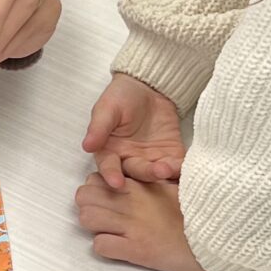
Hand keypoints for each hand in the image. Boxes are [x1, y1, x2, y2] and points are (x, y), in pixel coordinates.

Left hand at [74, 173, 209, 270]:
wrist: (218, 238)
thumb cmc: (202, 211)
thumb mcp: (182, 184)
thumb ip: (163, 174)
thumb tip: (153, 169)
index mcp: (142, 184)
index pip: (98, 176)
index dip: (98, 187)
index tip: (108, 196)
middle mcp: (132, 202)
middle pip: (84, 195)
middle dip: (88, 204)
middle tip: (103, 214)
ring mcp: (132, 226)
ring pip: (86, 217)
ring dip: (93, 224)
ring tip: (108, 230)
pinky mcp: (135, 250)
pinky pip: (101, 246)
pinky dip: (105, 246)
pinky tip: (118, 247)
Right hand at [82, 76, 184, 190]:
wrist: (149, 87)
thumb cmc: (122, 96)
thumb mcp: (107, 108)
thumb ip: (99, 127)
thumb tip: (87, 145)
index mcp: (110, 152)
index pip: (109, 167)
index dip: (112, 175)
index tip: (117, 183)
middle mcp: (129, 161)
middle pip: (136, 173)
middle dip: (146, 173)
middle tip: (156, 171)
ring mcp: (151, 160)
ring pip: (156, 173)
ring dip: (164, 173)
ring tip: (169, 167)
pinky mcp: (170, 156)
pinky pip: (175, 166)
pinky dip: (179, 169)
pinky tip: (182, 167)